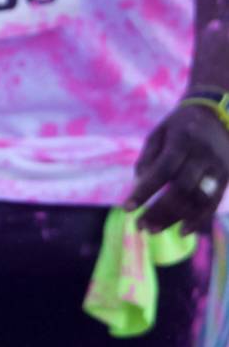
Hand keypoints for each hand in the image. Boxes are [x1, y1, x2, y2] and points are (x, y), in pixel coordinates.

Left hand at [126, 101, 228, 232]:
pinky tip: (182, 231)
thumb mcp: (159, 132)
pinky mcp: (226, 177)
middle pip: (182, 189)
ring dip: (175, 219)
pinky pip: (212, 203)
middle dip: (159, 211)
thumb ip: (148, 158)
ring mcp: (217, 167)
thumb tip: (138, 186)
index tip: (127, 208)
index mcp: (183, 140)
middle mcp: (203, 155)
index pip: (163, 170)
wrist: (215, 115)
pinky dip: (198, 220)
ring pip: (197, 200)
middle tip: (140, 226)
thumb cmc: (179, 125)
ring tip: (153, 230)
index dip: (146, 191)